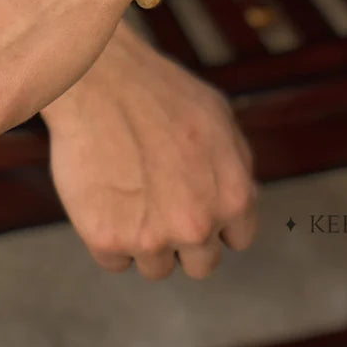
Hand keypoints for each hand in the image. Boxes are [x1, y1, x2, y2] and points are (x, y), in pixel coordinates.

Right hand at [42, 20, 258, 279]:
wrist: (100, 81)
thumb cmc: (158, 91)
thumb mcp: (220, 119)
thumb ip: (238, 166)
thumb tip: (246, 197)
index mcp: (233, 198)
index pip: (236, 240)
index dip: (215, 220)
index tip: (193, 204)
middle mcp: (197, 226)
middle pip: (199, 264)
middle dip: (183, 238)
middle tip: (158, 201)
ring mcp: (151, 238)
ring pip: (155, 266)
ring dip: (144, 240)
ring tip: (127, 193)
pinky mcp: (107, 240)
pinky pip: (113, 260)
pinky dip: (107, 236)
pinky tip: (103, 197)